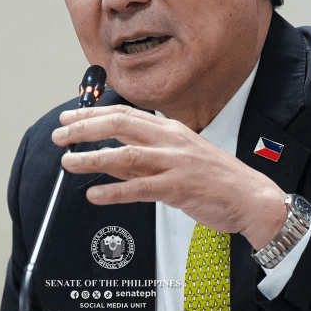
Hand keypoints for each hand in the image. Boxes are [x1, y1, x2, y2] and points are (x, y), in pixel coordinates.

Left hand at [53, 104, 289, 248]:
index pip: (124, 113)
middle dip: (85, 128)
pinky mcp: (178, 188)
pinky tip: (94, 195)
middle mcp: (170, 140)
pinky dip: (114, 192)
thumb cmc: (214, 179)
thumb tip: (107, 160)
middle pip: (120, 125)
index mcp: (170, 129)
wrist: (250, 197)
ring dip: (92, 157)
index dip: (92, 114)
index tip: (68, 117)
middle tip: (59, 135)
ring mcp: (174, 163)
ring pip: (125, 155)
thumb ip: (142, 161)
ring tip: (67, 162)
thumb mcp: (177, 160)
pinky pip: (140, 189)